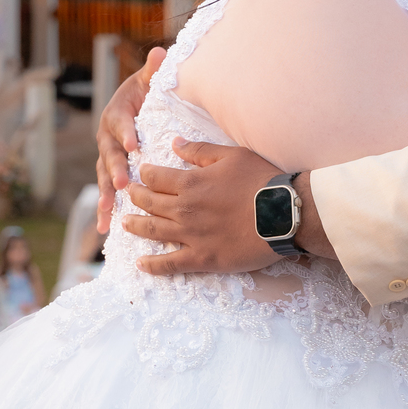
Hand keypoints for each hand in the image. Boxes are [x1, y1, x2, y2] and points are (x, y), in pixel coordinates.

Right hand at [95, 47, 165, 230]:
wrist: (137, 105)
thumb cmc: (146, 93)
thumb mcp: (150, 80)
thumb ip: (154, 70)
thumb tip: (161, 52)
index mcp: (116, 113)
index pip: (120, 123)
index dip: (126, 133)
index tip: (134, 144)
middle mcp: (107, 137)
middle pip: (108, 154)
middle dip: (115, 169)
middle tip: (123, 183)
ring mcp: (107, 157)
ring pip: (103, 176)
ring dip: (105, 195)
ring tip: (108, 213)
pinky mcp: (111, 172)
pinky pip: (107, 191)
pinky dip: (105, 209)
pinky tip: (103, 228)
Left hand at [126, 139, 333, 277]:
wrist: (283, 213)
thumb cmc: (261, 180)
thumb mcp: (232, 155)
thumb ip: (200, 150)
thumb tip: (174, 143)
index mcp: (190, 184)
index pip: (156, 178)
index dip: (146, 174)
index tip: (142, 173)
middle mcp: (184, 210)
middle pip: (149, 203)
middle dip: (135, 197)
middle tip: (128, 194)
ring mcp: (191, 236)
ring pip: (153, 231)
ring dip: (135, 226)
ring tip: (124, 223)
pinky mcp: (202, 258)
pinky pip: (170, 264)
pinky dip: (152, 265)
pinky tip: (140, 264)